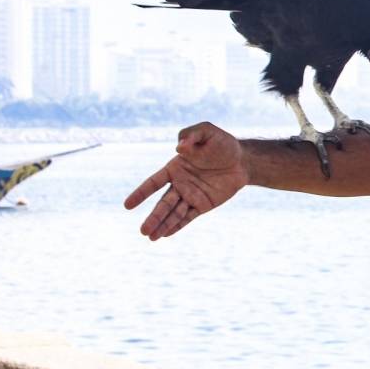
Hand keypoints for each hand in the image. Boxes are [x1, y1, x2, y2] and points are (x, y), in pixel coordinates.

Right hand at [124, 122, 248, 240]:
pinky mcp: (203, 205)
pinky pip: (188, 217)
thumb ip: (192, 135)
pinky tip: (166, 234)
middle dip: (154, 217)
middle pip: (162, 203)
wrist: (242, 160)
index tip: (127, 206)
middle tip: (143, 231)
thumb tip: (180, 147)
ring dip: (162, 225)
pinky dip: (178, 225)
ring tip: (151, 237)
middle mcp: (179, 184)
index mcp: (175, 167)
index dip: (141, 194)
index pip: (153, 183)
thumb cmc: (222, 143)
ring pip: (173, 213)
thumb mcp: (207, 131)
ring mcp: (191, 196)